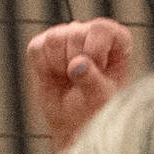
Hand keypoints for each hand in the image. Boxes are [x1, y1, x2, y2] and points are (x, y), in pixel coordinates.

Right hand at [26, 19, 131, 153]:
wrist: (76, 124)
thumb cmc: (97, 109)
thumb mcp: (101, 99)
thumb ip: (92, 80)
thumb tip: (77, 64)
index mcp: (117, 41)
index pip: (102, 29)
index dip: (94, 50)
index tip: (97, 70)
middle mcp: (92, 34)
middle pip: (75, 34)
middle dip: (74, 63)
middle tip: (80, 82)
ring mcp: (67, 36)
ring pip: (54, 39)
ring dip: (58, 65)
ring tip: (68, 79)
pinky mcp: (45, 45)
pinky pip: (36, 47)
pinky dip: (42, 66)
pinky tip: (54, 76)